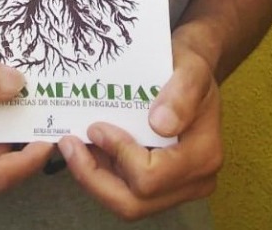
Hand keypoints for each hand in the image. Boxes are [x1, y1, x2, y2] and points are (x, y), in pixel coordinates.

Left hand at [57, 36, 222, 220]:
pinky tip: (86, 148)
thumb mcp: (190, 69)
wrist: (190, 75)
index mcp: (202, 156)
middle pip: (134, 203)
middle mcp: (193, 181)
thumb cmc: (189, 68)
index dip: (118, 154)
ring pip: (126, 203)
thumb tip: (160, 124)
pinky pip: (125, 192)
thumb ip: (181, 93)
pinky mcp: (160, 186)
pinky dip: (101, 174)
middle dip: (94, 177)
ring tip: (72, 146)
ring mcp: (176, 188)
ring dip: (93, 177)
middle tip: (69, 144)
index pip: (151, 176)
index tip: (96, 127)